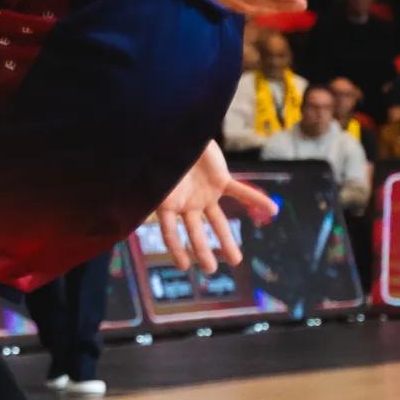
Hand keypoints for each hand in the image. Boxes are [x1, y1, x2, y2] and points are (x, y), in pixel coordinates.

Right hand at [151, 140, 276, 273]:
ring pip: (218, 221)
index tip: (184, 266)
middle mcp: (187, 203)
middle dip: (202, 251)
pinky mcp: (220, 179)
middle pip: (196, 232)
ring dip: (227, 240)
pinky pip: (240, 191)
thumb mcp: (149, 171)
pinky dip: (256, 199)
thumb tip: (127, 201)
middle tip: (210, 269)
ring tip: (235, 260)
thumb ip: (146, 186)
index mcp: (167, 203)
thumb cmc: (157, 149)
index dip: (176, 249)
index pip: (170, 232)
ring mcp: (204, 193)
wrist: (176, 130)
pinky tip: (272, 210)